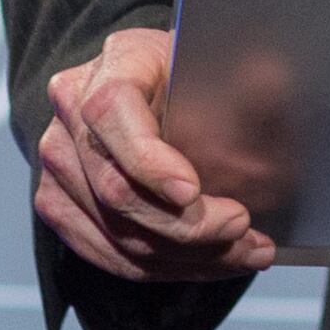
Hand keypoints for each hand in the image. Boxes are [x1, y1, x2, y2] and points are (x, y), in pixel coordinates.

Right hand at [35, 27, 278, 282]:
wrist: (159, 84)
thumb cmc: (197, 72)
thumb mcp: (226, 62)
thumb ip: (247, 81)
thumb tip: (269, 88)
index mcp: (113, 64)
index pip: (111, 114)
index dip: (149, 162)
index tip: (193, 193)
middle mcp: (72, 111)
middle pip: (116, 189)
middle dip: (185, 224)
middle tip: (243, 230)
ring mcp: (60, 162)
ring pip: (116, 232)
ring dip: (185, 256)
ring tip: (245, 254)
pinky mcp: (60, 202)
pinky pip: (107, 252)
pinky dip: (163, 267)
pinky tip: (210, 263)